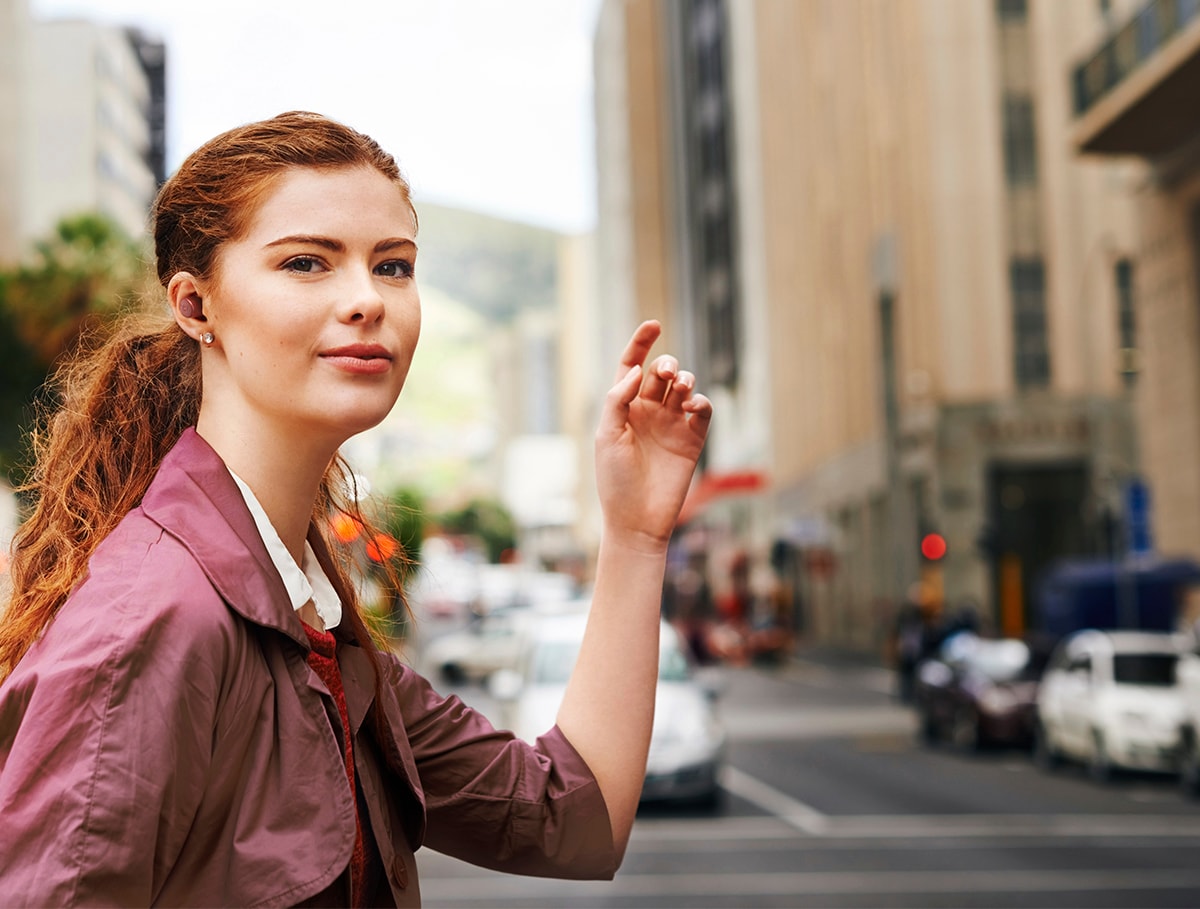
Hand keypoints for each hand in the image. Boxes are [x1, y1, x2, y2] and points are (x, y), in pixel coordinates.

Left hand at [595, 321, 711, 549]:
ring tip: (682, 388)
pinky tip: (692, 406)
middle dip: (667, 364)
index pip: (632, 366)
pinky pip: (701, 411)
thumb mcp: (607, 436)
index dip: (642, 343)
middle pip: (661, 373)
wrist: (637, 519)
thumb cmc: (615, 480)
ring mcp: (671, 425)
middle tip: (667, 374)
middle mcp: (648, 412)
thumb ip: (618, 400)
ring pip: (683, 388)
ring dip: (685, 379)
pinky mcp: (692, 441)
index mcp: (623, 408)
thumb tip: (636, 371)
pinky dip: (700, 402)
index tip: (654, 324)